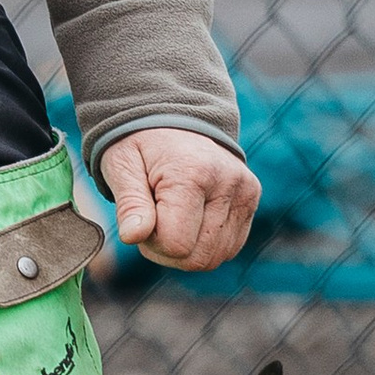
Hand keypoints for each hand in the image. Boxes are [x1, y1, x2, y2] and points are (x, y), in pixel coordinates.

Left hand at [101, 129, 259, 273]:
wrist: (173, 116)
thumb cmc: (140, 144)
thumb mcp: (122, 166)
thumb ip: (130, 204)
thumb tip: (133, 236)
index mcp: (193, 173)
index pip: (176, 245)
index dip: (151, 241)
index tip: (141, 216)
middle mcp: (228, 182)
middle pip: (198, 259)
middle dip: (167, 250)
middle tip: (152, 220)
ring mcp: (245, 191)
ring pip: (215, 258)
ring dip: (186, 250)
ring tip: (171, 217)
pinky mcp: (251, 198)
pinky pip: (228, 248)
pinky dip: (204, 244)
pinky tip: (190, 219)